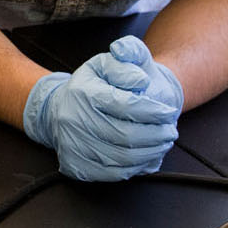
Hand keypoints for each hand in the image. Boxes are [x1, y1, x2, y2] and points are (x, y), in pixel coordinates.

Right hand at [22, 39, 182, 181]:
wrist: (57, 110)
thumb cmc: (90, 86)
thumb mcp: (108, 62)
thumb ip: (128, 55)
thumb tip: (139, 79)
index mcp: (83, 92)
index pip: (126, 106)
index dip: (153, 111)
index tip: (168, 112)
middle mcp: (74, 120)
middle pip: (126, 135)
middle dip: (156, 135)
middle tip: (170, 131)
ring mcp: (73, 145)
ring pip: (122, 157)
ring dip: (151, 152)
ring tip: (162, 142)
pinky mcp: (76, 165)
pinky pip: (113, 173)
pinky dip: (135, 167)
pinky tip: (145, 156)